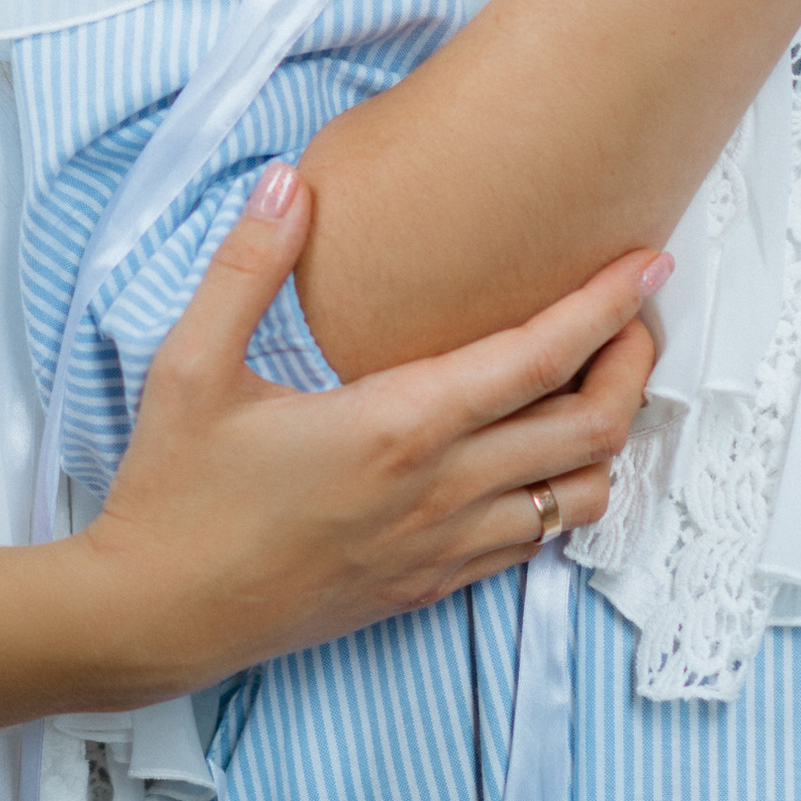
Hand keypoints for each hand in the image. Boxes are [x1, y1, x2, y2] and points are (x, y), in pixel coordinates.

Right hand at [75, 168, 662, 682]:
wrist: (154, 617)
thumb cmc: (172, 493)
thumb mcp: (189, 365)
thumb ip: (247, 266)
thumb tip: (289, 183)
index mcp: (394, 427)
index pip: (536, 360)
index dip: (605, 307)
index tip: (646, 262)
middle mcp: (438, 492)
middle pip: (590, 430)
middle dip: (634, 364)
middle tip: (637, 313)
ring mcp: (441, 548)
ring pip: (580, 497)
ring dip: (606, 437)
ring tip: (596, 382)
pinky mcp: (430, 587)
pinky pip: (534, 542)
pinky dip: (562, 493)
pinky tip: (536, 455)